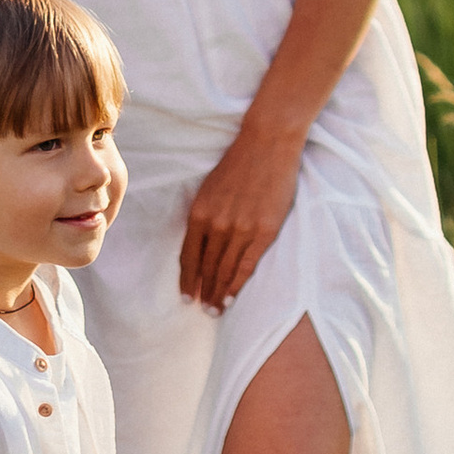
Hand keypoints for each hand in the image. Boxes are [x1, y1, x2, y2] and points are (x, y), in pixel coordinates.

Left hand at [177, 123, 303, 311]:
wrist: (267, 144)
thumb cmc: (238, 164)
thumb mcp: (209, 189)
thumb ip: (203, 216)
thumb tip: (199, 243)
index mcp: (199, 212)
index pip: (188, 256)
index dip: (187, 279)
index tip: (186, 296)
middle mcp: (217, 224)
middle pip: (206, 267)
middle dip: (203, 291)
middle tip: (202, 309)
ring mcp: (241, 229)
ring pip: (224, 270)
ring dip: (218, 293)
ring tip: (215, 310)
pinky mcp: (264, 231)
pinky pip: (246, 266)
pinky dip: (236, 285)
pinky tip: (231, 298)